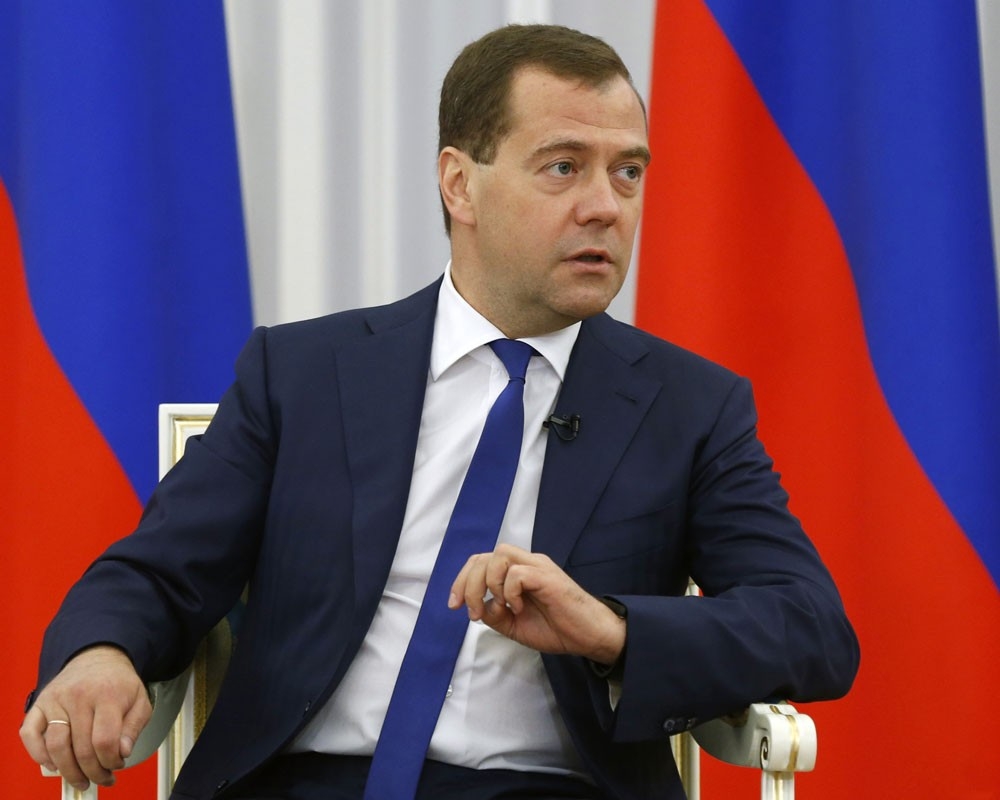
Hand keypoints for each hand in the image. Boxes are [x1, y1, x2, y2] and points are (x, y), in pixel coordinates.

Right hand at [20, 645, 150, 791]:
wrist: (99, 657)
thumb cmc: (119, 683)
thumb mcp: (140, 700)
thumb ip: (134, 727)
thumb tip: (122, 752)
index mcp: (107, 695)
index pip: (104, 740)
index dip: (111, 761)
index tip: (117, 765)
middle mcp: (79, 696)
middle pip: (81, 748)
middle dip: (93, 771)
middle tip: (102, 777)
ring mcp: (56, 700)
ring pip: (55, 746)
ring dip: (68, 770)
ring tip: (81, 778)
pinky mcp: (40, 704)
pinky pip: (29, 733)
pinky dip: (38, 754)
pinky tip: (54, 764)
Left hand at [449, 543, 625, 664]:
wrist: (589, 637)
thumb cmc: (557, 629)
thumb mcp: (515, 625)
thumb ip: (495, 614)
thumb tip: (478, 607)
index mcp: (518, 572)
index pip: (481, 561)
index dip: (462, 580)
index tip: (454, 605)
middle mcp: (527, 563)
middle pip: (485, 555)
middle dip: (469, 583)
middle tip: (473, 611)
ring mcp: (538, 567)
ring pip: (500, 554)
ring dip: (489, 584)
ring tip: (499, 609)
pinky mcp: (548, 577)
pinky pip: (518, 573)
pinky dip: (510, 591)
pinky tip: (518, 609)